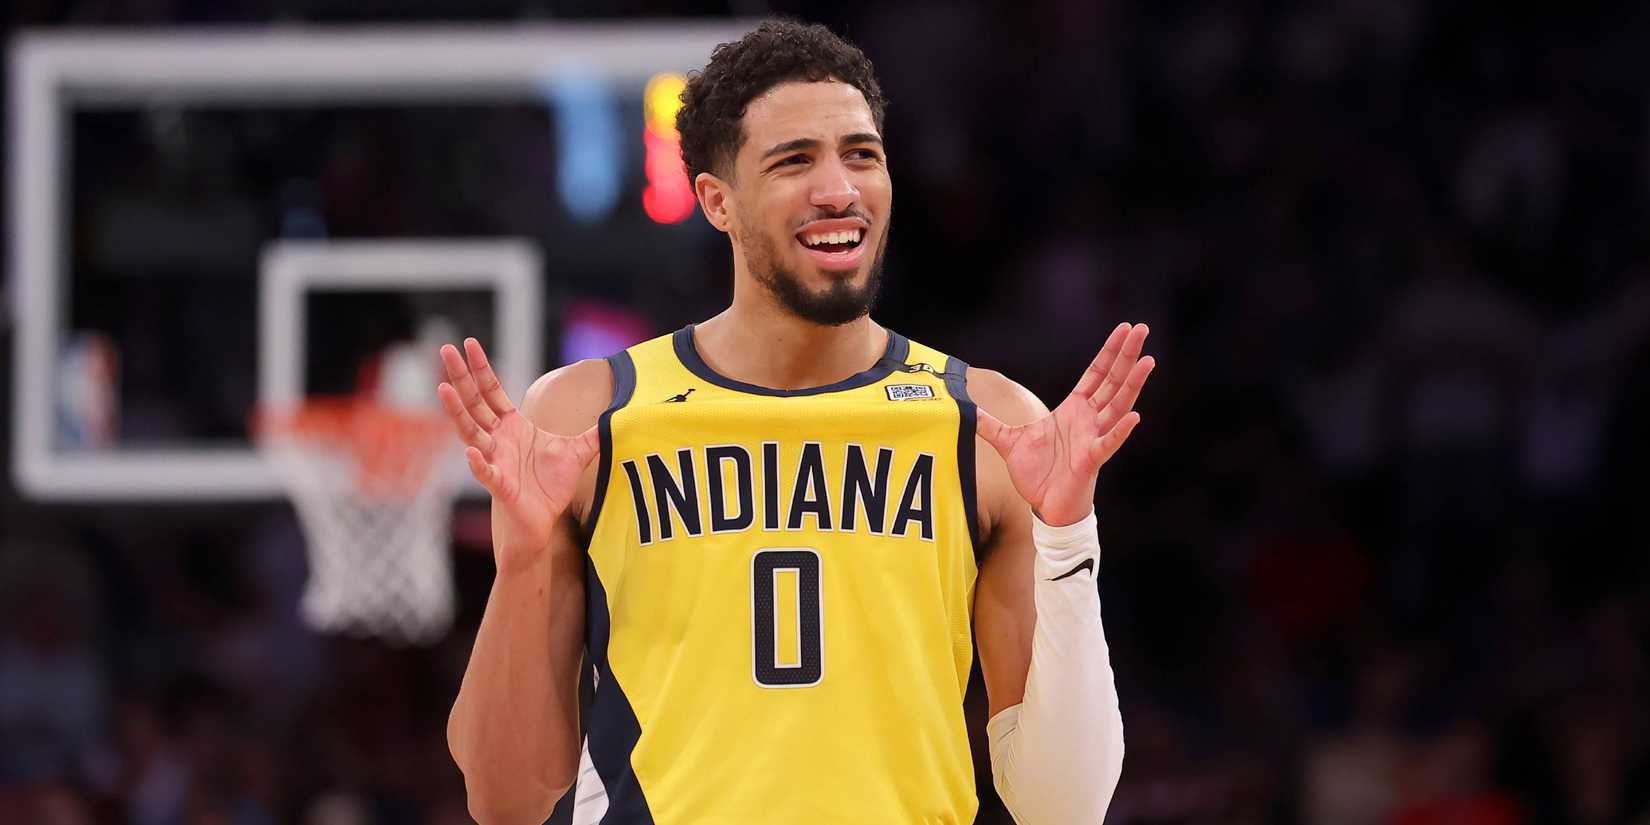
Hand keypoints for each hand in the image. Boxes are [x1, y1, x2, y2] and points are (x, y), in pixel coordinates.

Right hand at [438, 338, 597, 571]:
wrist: (542, 522)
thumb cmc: (551, 487)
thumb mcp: (578, 452)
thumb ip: (593, 431)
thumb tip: (615, 413)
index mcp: (512, 427)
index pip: (492, 391)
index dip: (481, 368)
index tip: (469, 344)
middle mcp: (497, 440)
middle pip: (474, 403)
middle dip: (460, 376)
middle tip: (445, 349)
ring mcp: (495, 461)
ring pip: (471, 432)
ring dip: (457, 412)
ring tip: (443, 390)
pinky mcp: (500, 486)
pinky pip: (486, 473)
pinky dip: (478, 464)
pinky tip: (470, 452)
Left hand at [976, 323, 1154, 526]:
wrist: (1045, 506)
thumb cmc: (1036, 474)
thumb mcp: (1008, 441)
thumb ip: (989, 422)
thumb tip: (964, 407)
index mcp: (1073, 409)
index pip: (1095, 373)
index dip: (1109, 351)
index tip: (1124, 328)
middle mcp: (1088, 419)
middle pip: (1112, 381)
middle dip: (1126, 355)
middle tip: (1142, 329)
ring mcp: (1092, 438)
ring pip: (1117, 406)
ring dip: (1132, 384)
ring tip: (1148, 361)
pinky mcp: (1091, 460)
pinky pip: (1108, 443)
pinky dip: (1120, 431)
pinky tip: (1134, 416)